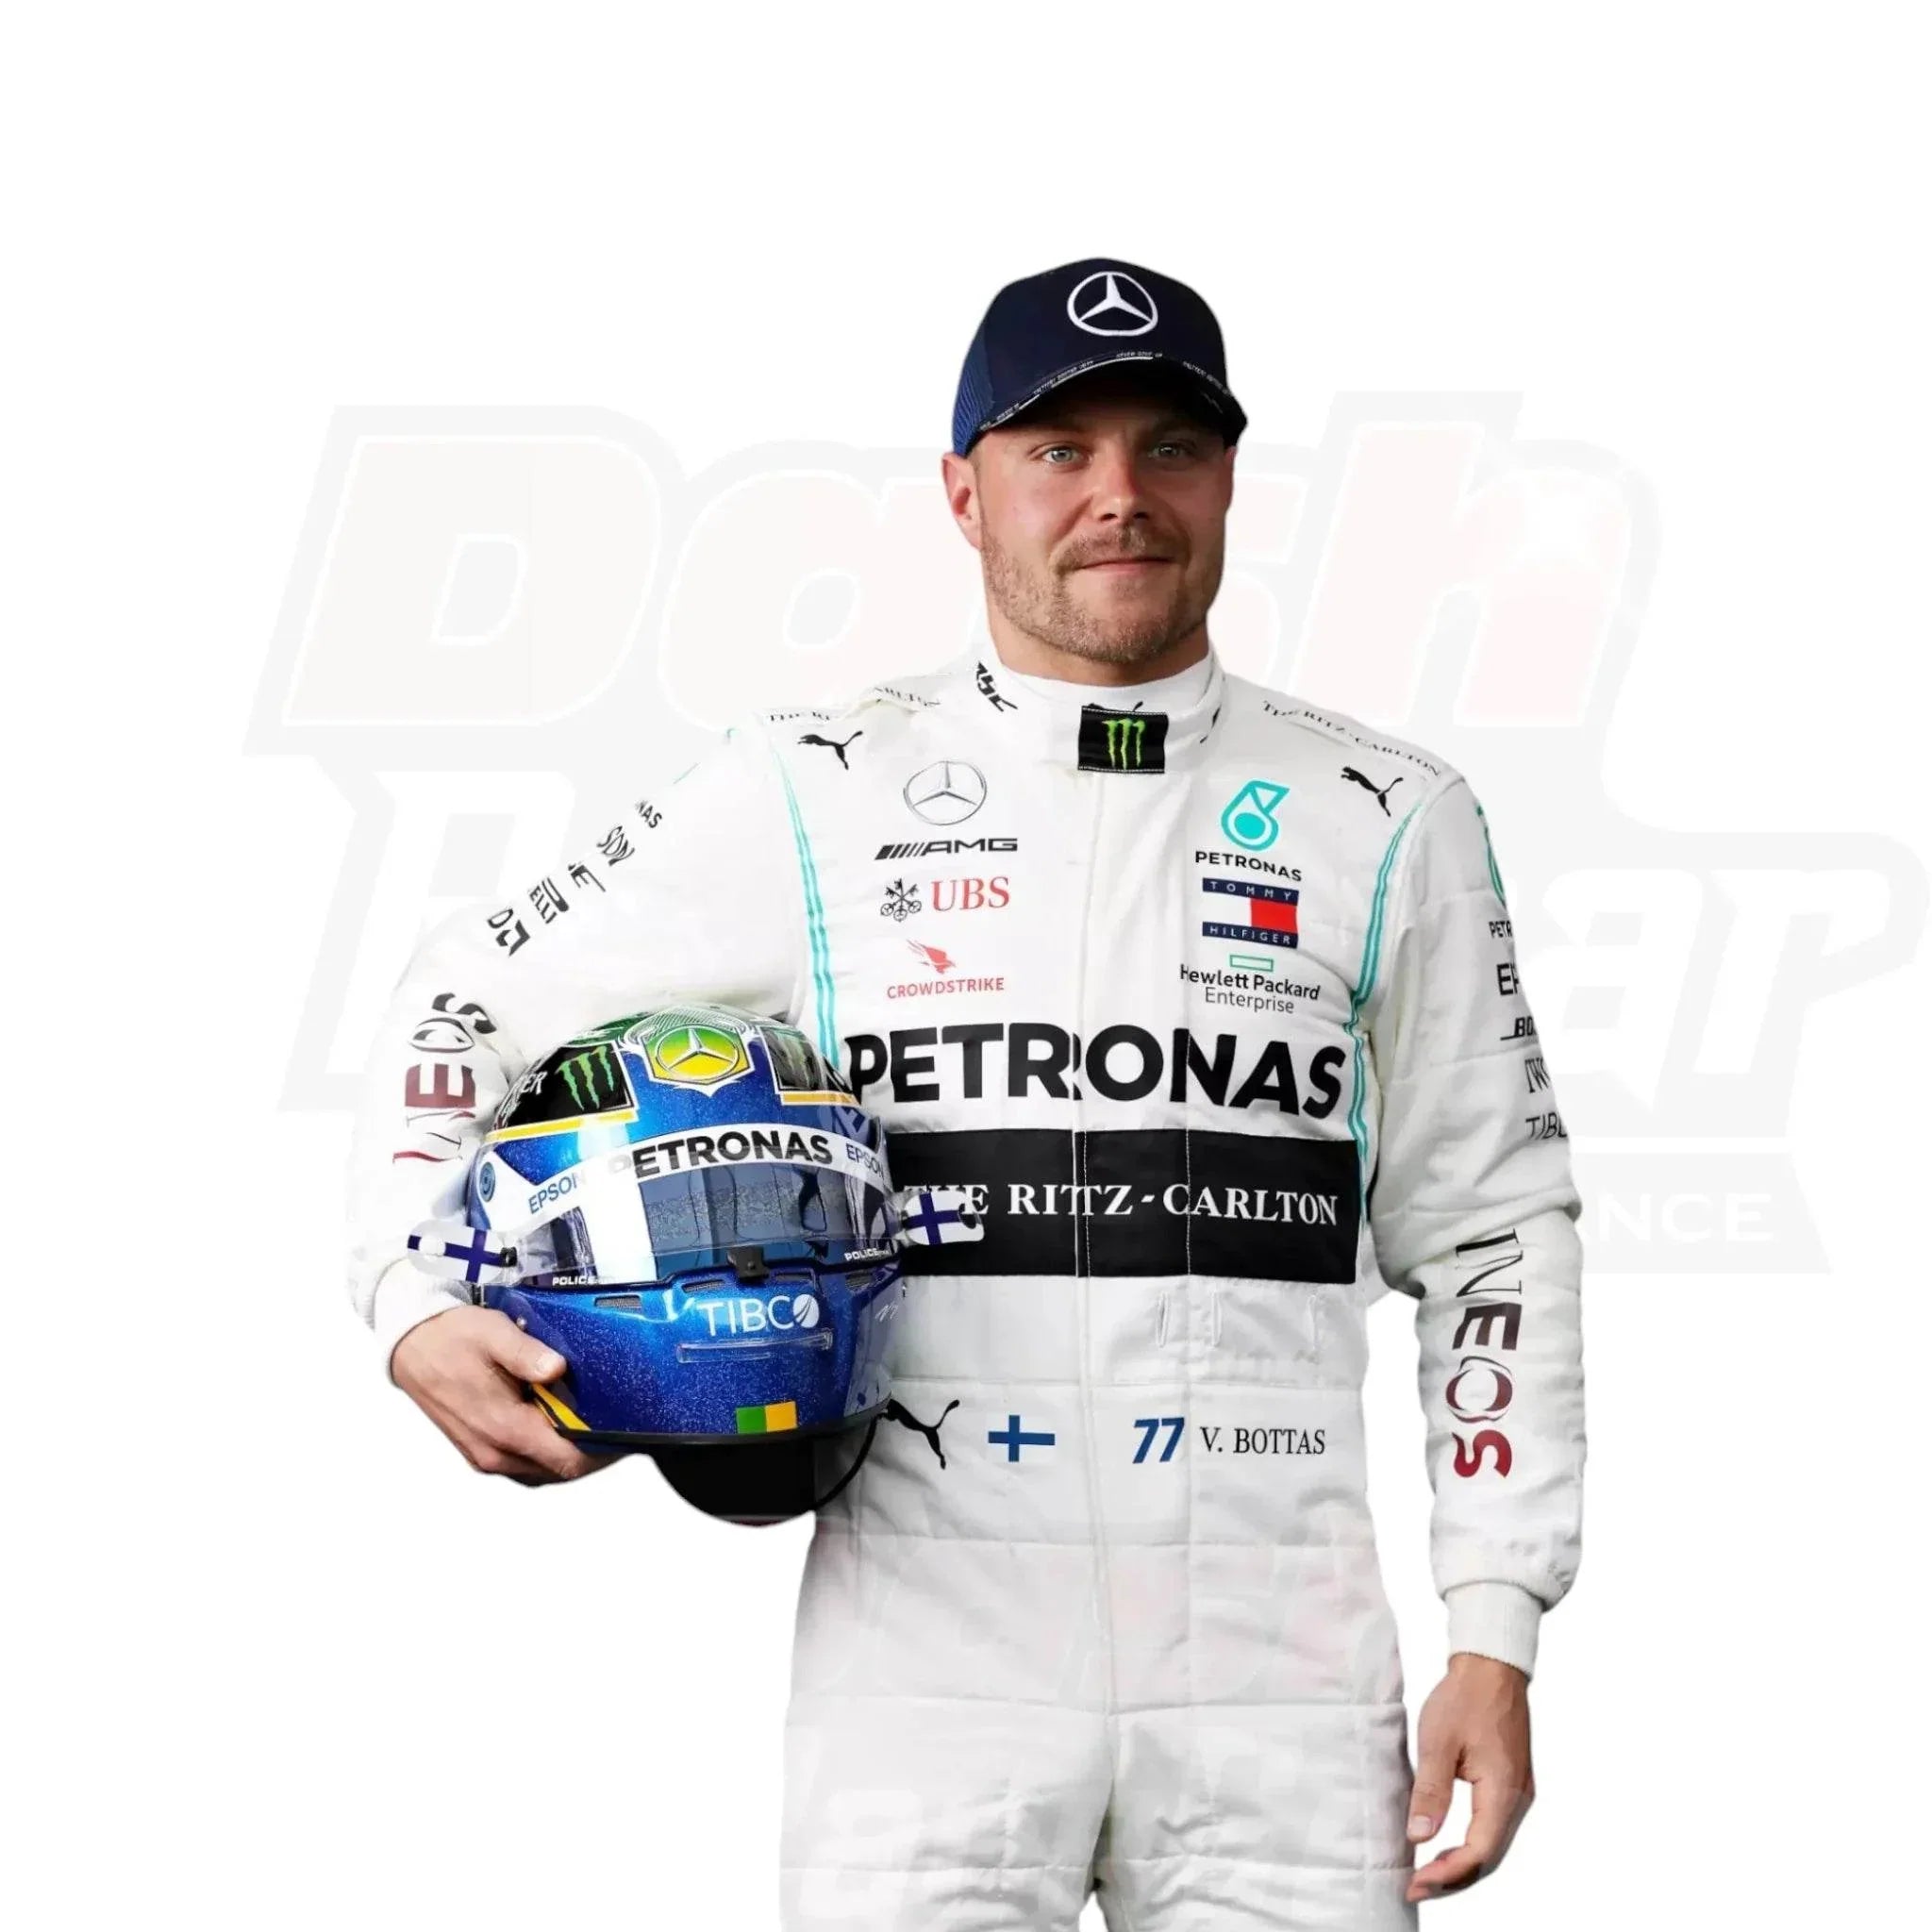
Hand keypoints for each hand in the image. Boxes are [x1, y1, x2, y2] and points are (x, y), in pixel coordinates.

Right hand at [391, 1305, 618, 1485]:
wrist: (411, 1344)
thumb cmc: (451, 1337)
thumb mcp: (494, 1333)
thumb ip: (527, 1354)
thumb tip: (557, 1369)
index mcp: (503, 1428)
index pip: (567, 1459)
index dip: (602, 1452)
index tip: (626, 1434)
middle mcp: (493, 1452)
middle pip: (559, 1469)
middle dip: (590, 1451)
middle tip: (614, 1423)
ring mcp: (484, 1455)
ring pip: (541, 1470)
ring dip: (567, 1452)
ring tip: (589, 1423)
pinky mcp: (478, 1450)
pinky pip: (523, 1464)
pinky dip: (545, 1451)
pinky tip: (555, 1426)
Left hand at [1404, 1653, 1534, 1902]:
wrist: (1491, 1667)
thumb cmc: (1464, 1698)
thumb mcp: (1437, 1741)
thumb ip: (1431, 1791)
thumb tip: (1418, 1837)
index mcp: (1504, 1791)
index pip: (1479, 1852)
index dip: (1447, 1875)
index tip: (1414, 1884)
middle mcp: (1518, 1799)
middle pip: (1489, 1858)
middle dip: (1452, 1879)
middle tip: (1415, 1889)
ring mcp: (1518, 1793)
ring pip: (1492, 1847)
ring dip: (1462, 1866)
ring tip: (1426, 1876)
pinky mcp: (1511, 1786)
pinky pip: (1493, 1829)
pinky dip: (1470, 1847)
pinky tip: (1446, 1850)